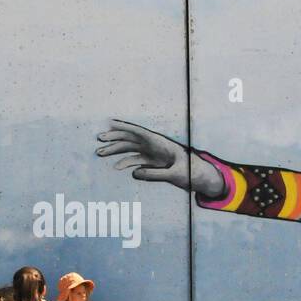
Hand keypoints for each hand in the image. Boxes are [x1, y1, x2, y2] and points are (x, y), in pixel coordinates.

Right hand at [96, 119, 224, 197]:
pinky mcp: (152, 162)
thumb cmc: (191, 173)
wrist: (200, 177)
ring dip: (115, 150)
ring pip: (130, 148)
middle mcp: (155, 145)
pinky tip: (116, 167)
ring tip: (100, 153)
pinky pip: (135, 160)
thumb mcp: (175, 175)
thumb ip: (156, 175)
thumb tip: (134, 173)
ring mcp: (152, 153)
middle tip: (99, 139)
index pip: (140, 132)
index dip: (125, 127)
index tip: (111, 123)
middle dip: (115, 138)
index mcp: (162, 143)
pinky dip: (125, 163)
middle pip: (131, 138)